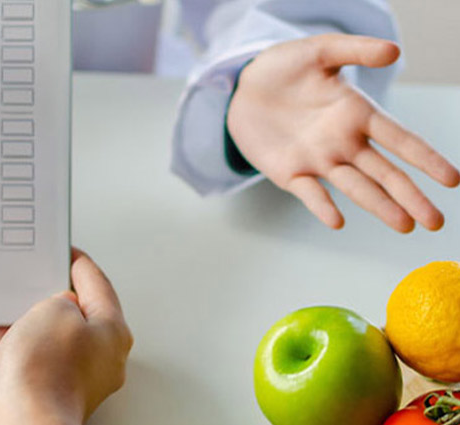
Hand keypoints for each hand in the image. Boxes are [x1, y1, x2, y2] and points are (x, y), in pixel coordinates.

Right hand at [0, 249, 132, 424]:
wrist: (26, 422)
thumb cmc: (44, 374)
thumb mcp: (52, 309)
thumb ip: (60, 299)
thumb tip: (59, 306)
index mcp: (114, 331)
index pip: (98, 283)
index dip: (78, 263)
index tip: (68, 253)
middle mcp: (105, 358)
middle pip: (85, 314)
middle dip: (61, 296)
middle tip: (44, 280)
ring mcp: (83, 379)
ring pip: (63, 338)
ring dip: (41, 324)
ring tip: (19, 315)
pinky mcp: (60, 393)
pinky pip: (47, 359)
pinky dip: (30, 347)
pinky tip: (11, 342)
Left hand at [228, 34, 459, 232]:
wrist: (244, 86)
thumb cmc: (287, 67)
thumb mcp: (320, 51)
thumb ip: (356, 51)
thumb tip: (394, 50)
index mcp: (359, 114)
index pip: (401, 139)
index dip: (426, 158)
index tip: (452, 179)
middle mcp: (345, 142)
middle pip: (385, 173)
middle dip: (410, 196)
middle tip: (436, 222)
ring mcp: (319, 160)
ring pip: (355, 187)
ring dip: (379, 206)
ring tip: (404, 225)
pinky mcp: (290, 172)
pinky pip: (309, 192)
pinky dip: (322, 205)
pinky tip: (336, 220)